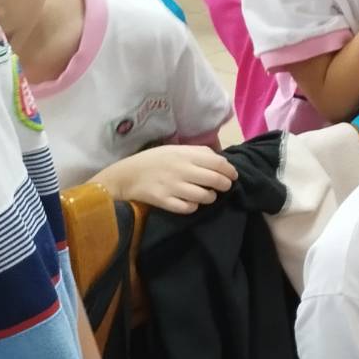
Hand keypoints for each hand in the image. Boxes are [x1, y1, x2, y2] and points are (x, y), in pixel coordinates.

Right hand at [99, 145, 236, 213]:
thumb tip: (221, 160)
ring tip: (208, 195)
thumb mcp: (175, 149)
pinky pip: (187, 208)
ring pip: (204, 196)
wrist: (125, 175)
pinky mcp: (163, 201)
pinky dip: (193, 207)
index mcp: (185, 155)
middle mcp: (181, 170)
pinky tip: (192, 203)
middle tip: (225, 187)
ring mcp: (172, 186)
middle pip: (215, 180)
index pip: (218, 163)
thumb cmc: (154, 160)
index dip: (230, 171)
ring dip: (211, 197)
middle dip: (225, 185)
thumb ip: (198, 152)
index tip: (233, 175)